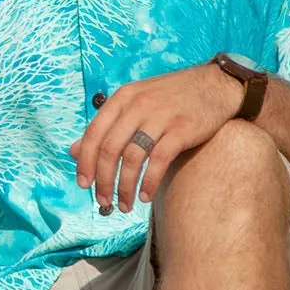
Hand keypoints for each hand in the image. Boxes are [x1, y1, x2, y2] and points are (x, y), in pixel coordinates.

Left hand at [69, 62, 243, 214]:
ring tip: (125, 205)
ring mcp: (160, 116)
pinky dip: (149, 182)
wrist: (216, 85)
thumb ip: (106, 126)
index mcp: (122, 97)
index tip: (83, 185)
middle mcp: (138, 104)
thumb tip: (73, 151)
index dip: (85, 162)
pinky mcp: (183, 129)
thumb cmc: (171, 98)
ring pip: (132, 157)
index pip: (94, 133)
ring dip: (125, 186)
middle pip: (110, 148)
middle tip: (104, 202)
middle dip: (103, 180)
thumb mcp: (135, 103)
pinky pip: (158, 160)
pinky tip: (146, 196)